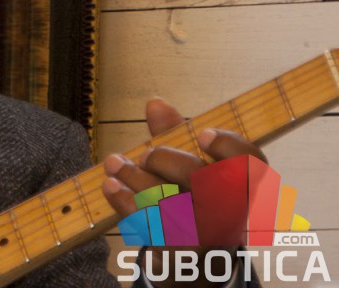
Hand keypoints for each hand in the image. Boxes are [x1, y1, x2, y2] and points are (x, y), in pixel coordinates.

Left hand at [102, 98, 266, 286]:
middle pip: (202, 179)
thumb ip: (175, 134)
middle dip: (166, 159)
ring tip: (114, 163)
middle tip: (146, 154)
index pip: (251, 163)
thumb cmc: (192, 199)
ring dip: (135, 178)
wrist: (195, 259)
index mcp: (241, 186)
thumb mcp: (189, 166)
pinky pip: (150, 224)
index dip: (231, 147)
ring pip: (170, 202)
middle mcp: (231, 213)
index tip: (203, 133)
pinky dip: (126, 202)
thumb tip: (155, 103)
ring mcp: (207, 236)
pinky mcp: (180, 253)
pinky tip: (110, 186)